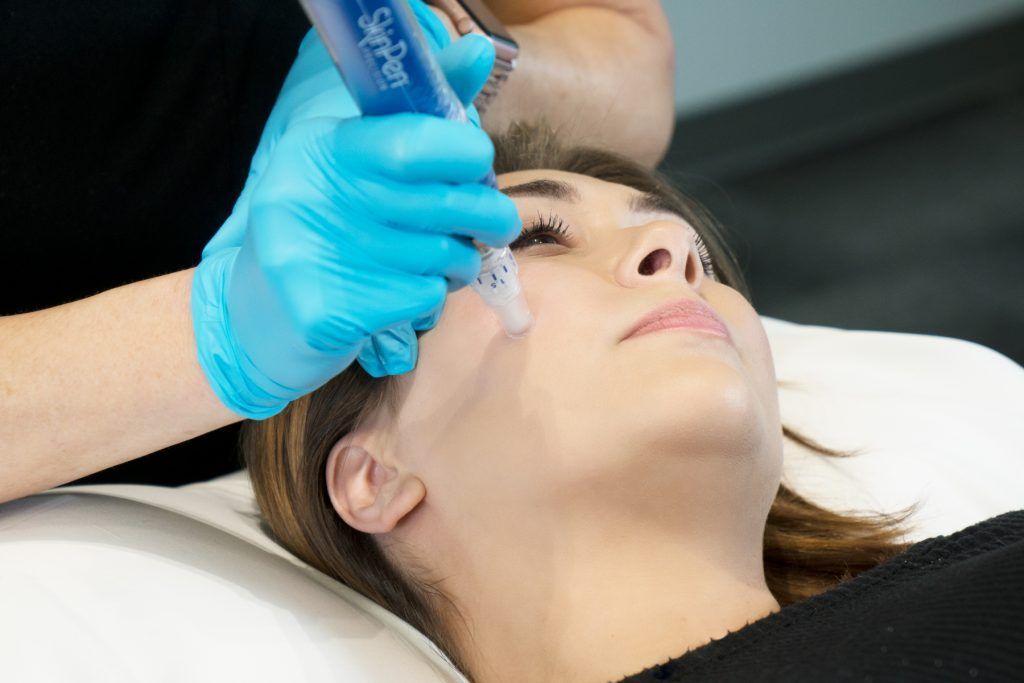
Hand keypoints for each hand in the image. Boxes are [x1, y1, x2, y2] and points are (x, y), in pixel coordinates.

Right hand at [192, 112, 519, 418]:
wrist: (265, 310)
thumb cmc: (334, 223)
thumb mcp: (366, 159)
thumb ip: (425, 113)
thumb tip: (482, 49)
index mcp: (320, 147)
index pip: (413, 141)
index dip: (465, 152)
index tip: (480, 161)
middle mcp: (307, 196)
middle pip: (440, 201)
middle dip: (487, 212)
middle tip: (496, 220)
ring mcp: (310, 256)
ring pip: (440, 255)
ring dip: (460, 259)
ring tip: (442, 258)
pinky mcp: (324, 311)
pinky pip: (423, 297)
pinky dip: (432, 296)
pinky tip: (406, 291)